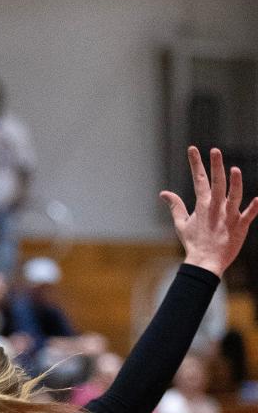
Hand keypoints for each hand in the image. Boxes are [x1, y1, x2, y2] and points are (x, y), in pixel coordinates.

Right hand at [160, 147, 257, 276]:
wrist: (204, 264)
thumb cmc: (194, 244)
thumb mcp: (181, 224)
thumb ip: (175, 206)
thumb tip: (163, 193)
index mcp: (203, 205)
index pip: (199, 180)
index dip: (195, 163)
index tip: (192, 149)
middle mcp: (216, 208)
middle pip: (217, 183)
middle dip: (215, 166)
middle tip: (215, 150)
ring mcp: (229, 216)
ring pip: (234, 196)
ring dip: (234, 183)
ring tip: (234, 170)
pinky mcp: (240, 226)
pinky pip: (249, 215)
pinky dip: (254, 208)